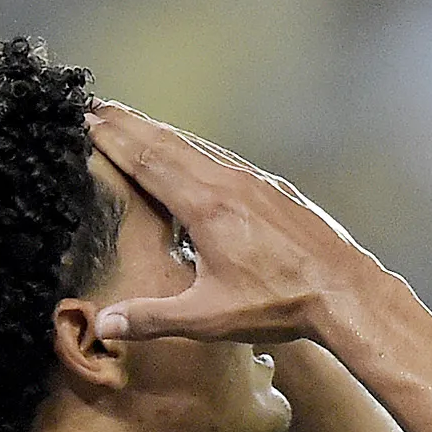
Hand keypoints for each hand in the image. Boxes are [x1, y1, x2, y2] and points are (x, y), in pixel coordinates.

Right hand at [85, 102, 392, 346]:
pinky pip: (223, 159)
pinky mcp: (272, 189)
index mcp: (206, 206)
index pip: (148, 160)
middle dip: (129, 124)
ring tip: (134, 124)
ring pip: (197, 147)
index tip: (87, 118)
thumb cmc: (280, 304)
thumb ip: (152, 318)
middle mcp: (228, 182)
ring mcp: (253, 181)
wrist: (345, 290)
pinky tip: (192, 155)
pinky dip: (195, 149)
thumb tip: (104, 324)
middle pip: (168, 143)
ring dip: (161, 133)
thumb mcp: (208, 318)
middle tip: (98, 107)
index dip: (114, 138)